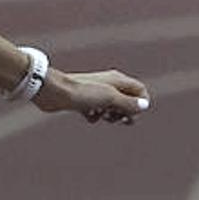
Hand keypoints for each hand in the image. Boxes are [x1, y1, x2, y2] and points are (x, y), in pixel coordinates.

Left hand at [35, 68, 150, 124]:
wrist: (54, 92)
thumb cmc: (82, 92)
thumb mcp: (109, 98)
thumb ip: (128, 103)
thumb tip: (144, 106)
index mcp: (117, 80)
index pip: (139, 90)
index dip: (140, 103)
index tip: (133, 114)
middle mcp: (108, 84)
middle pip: (127, 100)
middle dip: (126, 112)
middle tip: (120, 120)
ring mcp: (95, 93)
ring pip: (111, 107)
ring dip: (111, 116)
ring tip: (103, 116)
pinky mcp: (83, 101)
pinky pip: (96, 112)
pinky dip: (95, 116)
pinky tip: (88, 115)